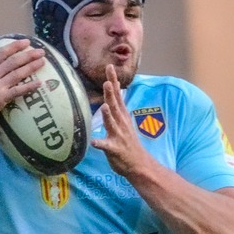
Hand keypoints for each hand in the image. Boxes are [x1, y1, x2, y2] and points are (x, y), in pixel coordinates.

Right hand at [0, 40, 46, 136]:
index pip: (1, 53)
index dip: (14, 46)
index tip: (26, 42)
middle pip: (12, 61)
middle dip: (28, 55)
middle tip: (41, 51)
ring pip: (17, 73)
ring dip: (31, 67)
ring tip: (43, 62)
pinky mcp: (0, 99)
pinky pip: (18, 90)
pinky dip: (30, 86)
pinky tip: (40, 83)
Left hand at [91, 65, 155, 181]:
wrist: (140, 166)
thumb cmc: (128, 144)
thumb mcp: (123, 122)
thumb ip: (116, 108)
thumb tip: (111, 92)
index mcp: (122, 116)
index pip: (117, 95)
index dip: (113, 81)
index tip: (110, 67)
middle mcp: (121, 124)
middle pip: (115, 106)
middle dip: (111, 93)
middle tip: (107, 80)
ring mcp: (119, 136)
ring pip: (112, 123)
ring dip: (108, 116)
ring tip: (104, 106)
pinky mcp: (115, 150)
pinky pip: (106, 147)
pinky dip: (100, 144)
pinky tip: (94, 142)